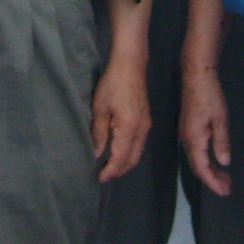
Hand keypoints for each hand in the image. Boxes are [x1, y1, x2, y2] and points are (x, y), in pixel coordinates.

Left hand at [91, 56, 150, 183]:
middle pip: (132, 159)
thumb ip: (99, 133)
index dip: (110, 171)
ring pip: (138, 153)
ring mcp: (146, 126)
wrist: (130, 65)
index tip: (99, 178)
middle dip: (119, 170)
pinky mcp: (146, 120)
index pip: (120, 158)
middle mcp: (141, 131)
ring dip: (125, 163)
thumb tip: (96, 153)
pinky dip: (130, 153)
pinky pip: (140, 144)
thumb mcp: (100, 108)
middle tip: (103, 175)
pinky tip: (119, 151)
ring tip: (109, 166)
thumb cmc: (112, 84)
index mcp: (129, 129)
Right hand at [179, 66, 233, 196]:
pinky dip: (206, 160)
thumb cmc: (210, 96)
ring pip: (196, 160)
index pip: (202, 169)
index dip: (213, 182)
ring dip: (210, 170)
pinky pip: (195, 152)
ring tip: (225, 178)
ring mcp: (185, 134)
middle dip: (212, 179)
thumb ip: (222, 142)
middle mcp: (186, 140)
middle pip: (197, 167)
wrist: (196, 75)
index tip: (225, 191)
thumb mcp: (221, 119)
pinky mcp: (188, 129)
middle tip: (228, 187)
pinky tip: (215, 161)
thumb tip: (224, 163)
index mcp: (194, 139)